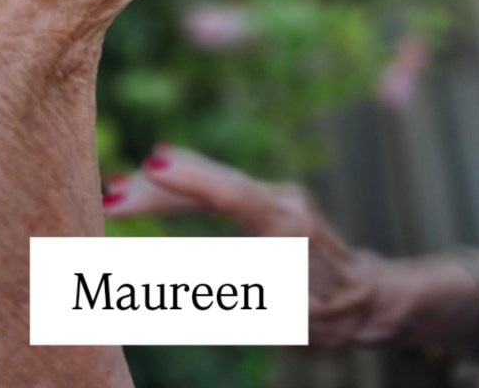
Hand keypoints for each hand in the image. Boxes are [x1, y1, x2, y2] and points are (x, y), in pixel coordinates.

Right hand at [104, 146, 394, 348]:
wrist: (369, 297)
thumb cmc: (327, 312)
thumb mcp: (278, 313)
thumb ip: (228, 290)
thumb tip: (173, 271)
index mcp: (287, 224)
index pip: (233, 194)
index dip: (192, 179)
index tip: (151, 165)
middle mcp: (282, 200)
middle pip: (214, 184)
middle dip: (160, 186)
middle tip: (109, 193)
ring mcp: (277, 196)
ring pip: (215, 182)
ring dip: (168, 186)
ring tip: (119, 190)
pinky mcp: (270, 200)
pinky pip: (222, 190)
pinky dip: (188, 189)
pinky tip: (157, 183)